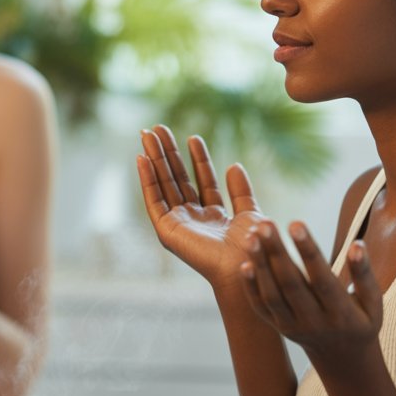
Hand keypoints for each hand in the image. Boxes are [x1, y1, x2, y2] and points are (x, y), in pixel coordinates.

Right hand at [137, 125, 265, 294]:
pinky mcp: (166, 231)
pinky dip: (146, 178)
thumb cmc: (254, 249)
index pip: (201, 182)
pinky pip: (153, 199)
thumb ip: (241, 190)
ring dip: (154, 158)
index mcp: (212, 217)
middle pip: (177, 179)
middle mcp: (192, 220)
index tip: (193, 137)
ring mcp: (178, 225)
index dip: (197, 159)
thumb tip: (233, 165)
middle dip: (168, 153)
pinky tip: (142, 158)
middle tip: (158, 128)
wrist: (247, 267)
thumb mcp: (249, 212)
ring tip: (147, 133)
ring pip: (162, 184)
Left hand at [241, 220, 383, 366]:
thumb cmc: (361, 321)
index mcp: (341, 313)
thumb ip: (364, 274)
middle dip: (276, 252)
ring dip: (259, 265)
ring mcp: (292, 327)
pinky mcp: (278, 328)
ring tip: (251, 236)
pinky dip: (250, 287)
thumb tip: (357, 245)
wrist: (343, 359)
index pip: (321, 278)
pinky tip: (243, 264)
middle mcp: (314, 322)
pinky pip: (261, 307)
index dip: (308, 251)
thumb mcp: (373, 302)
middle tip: (264, 223)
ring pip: (271, 295)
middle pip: (291, 284)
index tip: (296, 223)